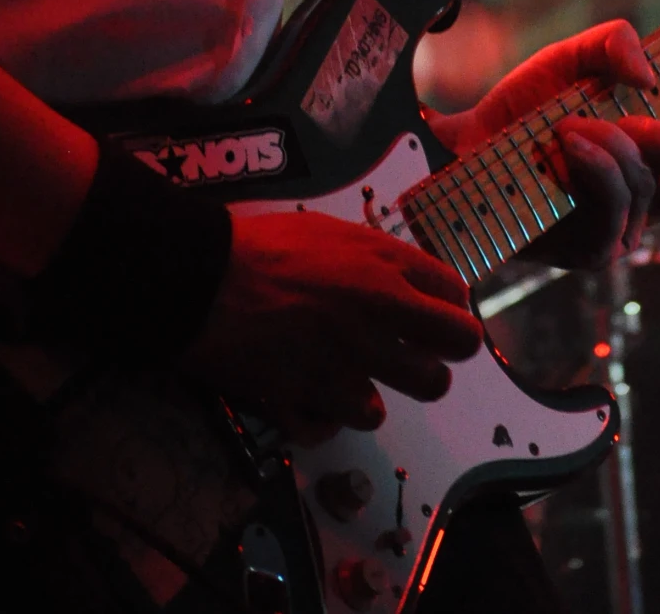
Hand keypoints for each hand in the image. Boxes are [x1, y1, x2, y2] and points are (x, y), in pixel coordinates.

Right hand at [181, 207, 481, 442]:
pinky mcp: (303, 402)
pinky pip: (329, 430)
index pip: (456, 303)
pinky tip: (311, 400)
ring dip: (371, 394)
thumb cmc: (264, 242)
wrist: (203, 274)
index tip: (432, 316)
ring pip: (390, 407)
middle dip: (433, 361)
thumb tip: (408, 281)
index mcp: (385, 273)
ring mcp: (341, 368)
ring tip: (350, 378)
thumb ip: (379, 258)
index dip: (448, 310)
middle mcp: (376, 323)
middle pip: (446, 366)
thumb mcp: (333, 230)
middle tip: (410, 355)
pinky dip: (322, 420)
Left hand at [428, 19, 659, 265]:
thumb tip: (652, 80)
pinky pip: (615, 203)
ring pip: (647, 185)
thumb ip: (617, 44)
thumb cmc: (522, 109)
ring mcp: (618, 234)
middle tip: (625, 117)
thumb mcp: (572, 58)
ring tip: (563, 129)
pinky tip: (563, 146)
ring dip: (607, 142)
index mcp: (650, 161)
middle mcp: (642, 203)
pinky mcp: (589, 253)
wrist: (464, 146)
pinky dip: (592, 164)